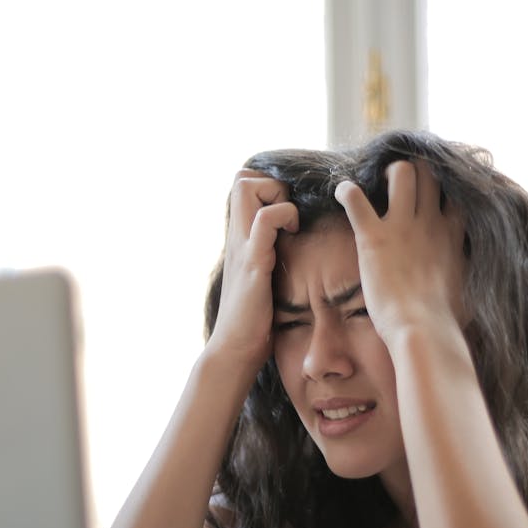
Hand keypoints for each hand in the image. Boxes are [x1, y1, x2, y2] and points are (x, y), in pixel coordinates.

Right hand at [206, 170, 298, 372]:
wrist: (235, 350)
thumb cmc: (253, 321)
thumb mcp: (260, 278)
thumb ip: (268, 257)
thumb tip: (291, 250)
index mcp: (239, 239)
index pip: (242, 184)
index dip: (268, 185)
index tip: (288, 211)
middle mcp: (236, 237)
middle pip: (241, 177)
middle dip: (271, 183)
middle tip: (289, 213)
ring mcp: (242, 247)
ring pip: (247, 188)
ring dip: (277, 196)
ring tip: (290, 224)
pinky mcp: (253, 262)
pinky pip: (264, 221)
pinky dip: (283, 216)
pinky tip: (292, 236)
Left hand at [334, 161, 464, 347]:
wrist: (423, 330)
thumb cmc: (446, 320)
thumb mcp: (469, 289)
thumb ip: (467, 272)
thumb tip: (474, 280)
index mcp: (452, 235)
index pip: (455, 193)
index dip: (444, 186)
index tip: (433, 193)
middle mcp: (429, 222)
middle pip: (429, 172)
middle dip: (415, 171)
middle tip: (400, 183)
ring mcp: (402, 227)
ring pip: (401, 172)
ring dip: (387, 173)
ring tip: (377, 184)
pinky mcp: (373, 237)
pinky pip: (355, 198)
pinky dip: (346, 191)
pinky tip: (342, 193)